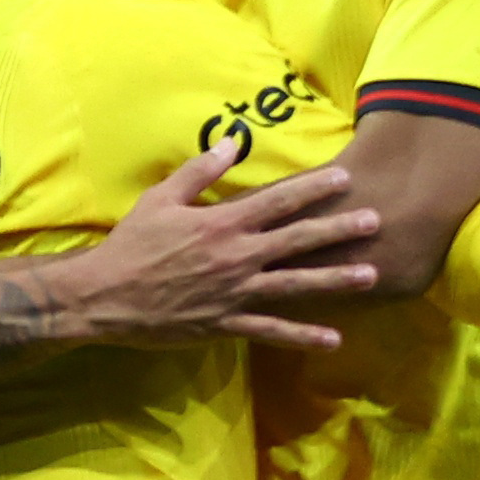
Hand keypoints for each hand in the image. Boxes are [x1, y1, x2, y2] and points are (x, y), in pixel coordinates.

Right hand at [62, 149, 379, 349]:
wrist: (104, 295)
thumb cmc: (131, 244)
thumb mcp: (161, 198)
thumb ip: (201, 170)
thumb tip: (234, 140)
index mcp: (223, 222)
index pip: (279, 201)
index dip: (315, 189)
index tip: (346, 179)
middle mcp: (237, 256)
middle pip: (299, 239)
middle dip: (340, 229)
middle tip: (375, 221)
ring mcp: (235, 292)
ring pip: (296, 285)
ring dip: (336, 280)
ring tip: (371, 275)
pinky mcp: (226, 323)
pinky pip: (272, 330)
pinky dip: (303, 336)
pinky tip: (333, 339)